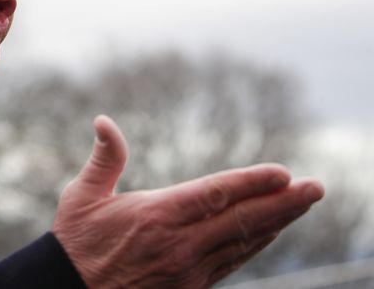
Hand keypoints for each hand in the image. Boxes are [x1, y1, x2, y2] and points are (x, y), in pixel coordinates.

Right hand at [52, 115, 323, 287]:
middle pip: (243, 221)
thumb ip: (104, 158)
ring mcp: (188, 271)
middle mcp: (179, 245)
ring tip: (301, 204)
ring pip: (243, 244)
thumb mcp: (82, 196)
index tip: (283, 172)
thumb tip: (104, 121)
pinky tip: (269, 232)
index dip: (252, 182)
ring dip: (277, 223)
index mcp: (156, 216)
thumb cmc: (76, 242)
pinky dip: (255, 245)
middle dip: (284, 203)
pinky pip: (232, 264)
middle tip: (316, 187)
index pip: (216, 194)